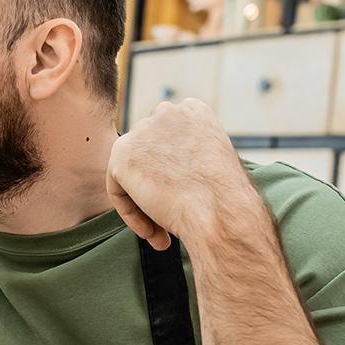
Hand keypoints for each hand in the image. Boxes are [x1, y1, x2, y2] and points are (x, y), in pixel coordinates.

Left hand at [106, 98, 254, 249]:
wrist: (220, 212)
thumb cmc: (227, 199)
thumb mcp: (215, 164)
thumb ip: (190, 158)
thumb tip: (170, 172)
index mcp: (193, 110)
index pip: (170, 141)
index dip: (175, 174)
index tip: (188, 198)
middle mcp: (167, 112)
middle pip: (149, 155)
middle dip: (158, 187)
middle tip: (172, 218)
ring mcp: (142, 130)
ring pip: (133, 173)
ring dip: (145, 204)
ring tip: (162, 232)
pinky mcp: (122, 154)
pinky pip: (118, 189)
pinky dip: (131, 214)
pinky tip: (152, 233)